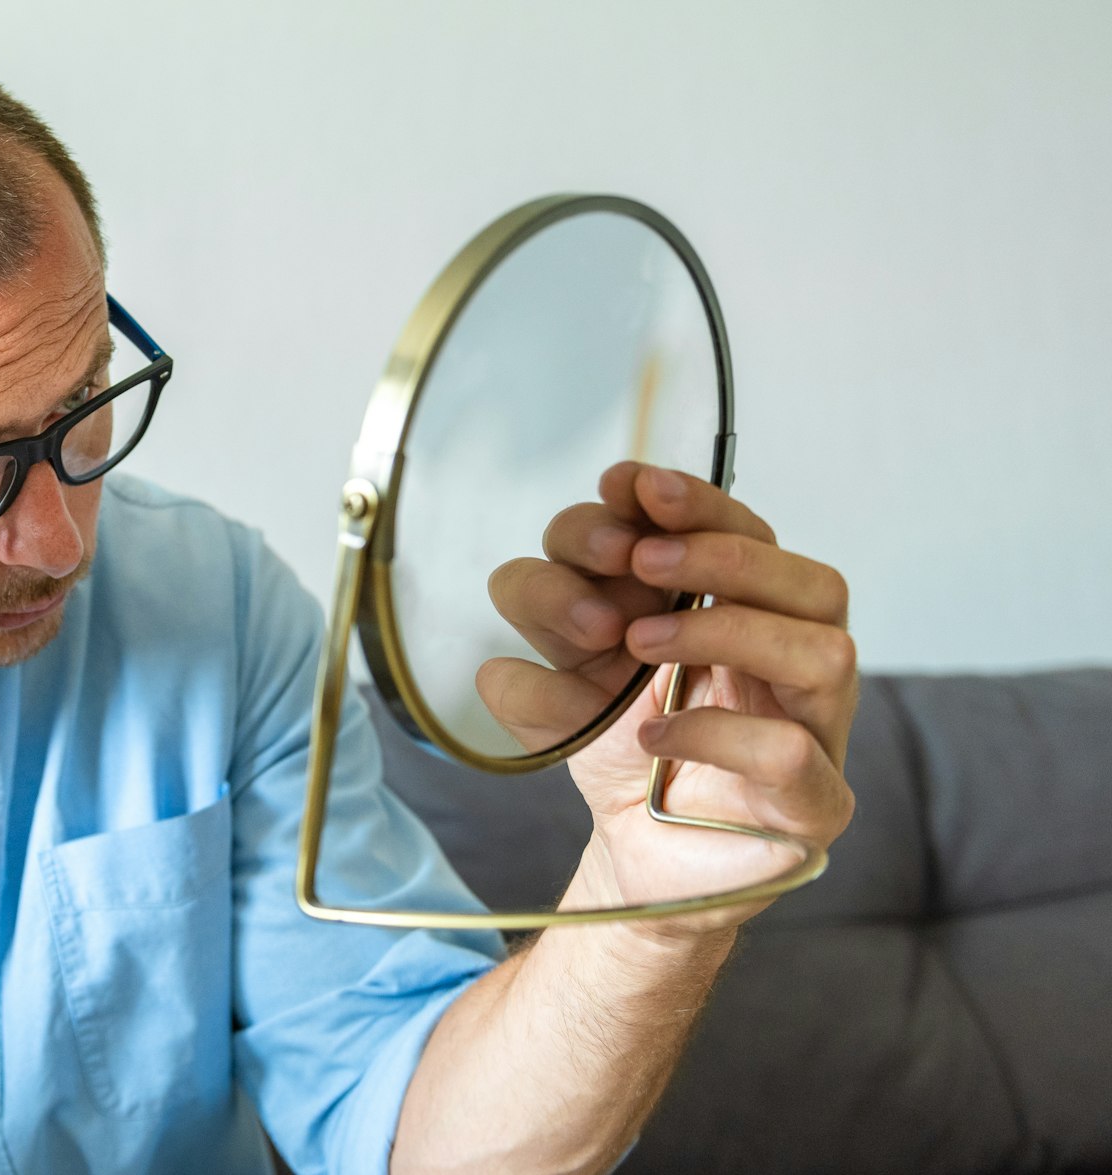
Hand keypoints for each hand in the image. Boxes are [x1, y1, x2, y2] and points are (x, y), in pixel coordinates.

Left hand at [493, 462, 858, 937]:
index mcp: (743, 612)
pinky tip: (652, 736)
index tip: (628, 485)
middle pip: (808, 579)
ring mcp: (815, 733)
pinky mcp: (812, 807)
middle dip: (718, 552)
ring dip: (722, 629)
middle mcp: (792, 663)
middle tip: (637, 557)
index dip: (695, 501)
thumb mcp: (563, 680)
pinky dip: (716, 732)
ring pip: (825, 650)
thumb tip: (520, 641)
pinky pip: (793, 753)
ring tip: (636, 643)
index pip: (747, 534)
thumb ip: (547, 641)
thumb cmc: (623, 752)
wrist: (638, 860)